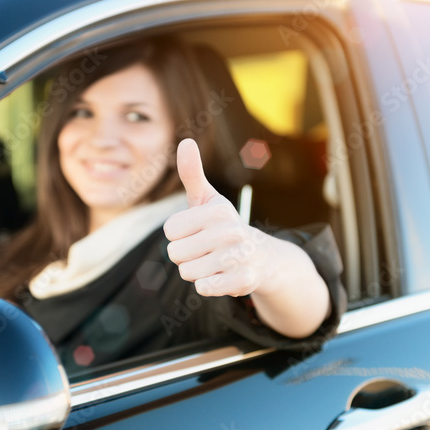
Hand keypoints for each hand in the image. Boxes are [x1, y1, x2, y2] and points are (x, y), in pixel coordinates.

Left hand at [163, 138, 271, 297]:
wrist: (260, 256)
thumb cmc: (224, 226)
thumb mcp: (207, 200)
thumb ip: (192, 173)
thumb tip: (186, 141)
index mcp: (218, 211)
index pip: (170, 230)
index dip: (178, 234)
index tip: (196, 232)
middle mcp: (231, 231)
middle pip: (175, 253)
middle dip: (185, 255)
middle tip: (205, 250)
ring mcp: (239, 257)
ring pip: (187, 272)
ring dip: (195, 271)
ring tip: (213, 262)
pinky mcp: (244, 281)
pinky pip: (205, 288)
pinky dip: (207, 285)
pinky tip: (220, 276)